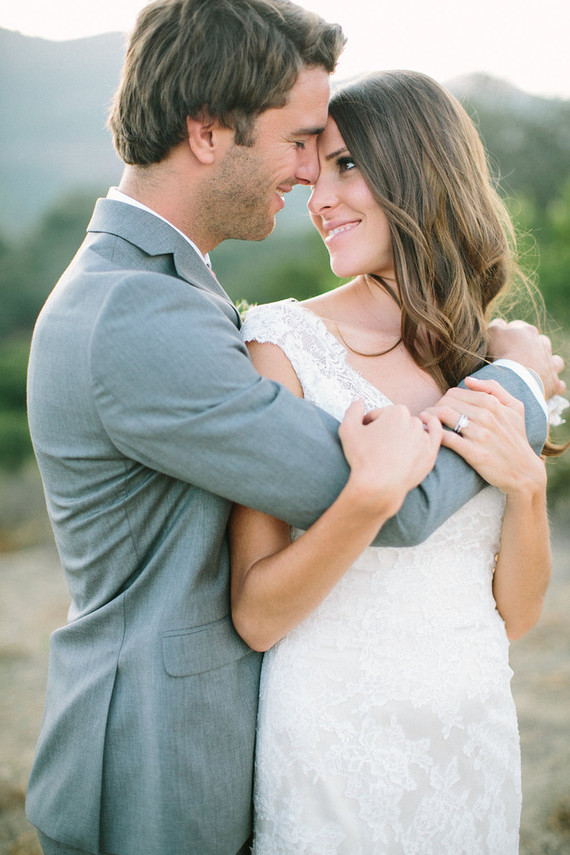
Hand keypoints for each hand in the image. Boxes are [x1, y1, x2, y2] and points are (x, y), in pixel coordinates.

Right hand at [338, 400, 441, 516]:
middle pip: (395, 422)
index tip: (362, 438)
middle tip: (375, 447)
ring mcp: (424, 438)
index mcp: (396, 411)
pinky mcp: (431, 454)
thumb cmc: (363, 458)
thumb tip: (358, 400)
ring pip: (411, 430)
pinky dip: (433, 426)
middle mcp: (413, 421)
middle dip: (385, 430)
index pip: (378, 415)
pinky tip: (428, 421)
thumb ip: (353, 410)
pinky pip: (436, 435)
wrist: (379, 486)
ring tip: (390, 450)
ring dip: (402, 435)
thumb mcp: (348, 430)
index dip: (367, 426)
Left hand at [423, 377, 546, 494]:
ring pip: (443, 416)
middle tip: (428, 417)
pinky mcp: (475, 454)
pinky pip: (447, 438)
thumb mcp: (515, 408)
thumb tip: (468, 380)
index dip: (443, 400)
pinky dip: (434, 434)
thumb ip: (494, 388)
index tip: (438, 409)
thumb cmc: (517, 438)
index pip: (455, 393)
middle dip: (433, 408)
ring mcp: (481, 435)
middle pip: (446, 402)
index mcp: (493, 404)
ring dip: (428, 418)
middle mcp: (487, 417)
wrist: (524, 472)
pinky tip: (429, 436)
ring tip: (423, 424)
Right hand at [488, 318, 565, 399]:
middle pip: (540, 341)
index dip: (508, 334)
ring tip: (535, 371)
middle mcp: (543, 346)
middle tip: (516, 358)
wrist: (515, 381)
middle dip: (531, 347)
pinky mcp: (554, 383)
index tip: (499, 343)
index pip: (518, 326)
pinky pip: (558, 384)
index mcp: (528, 332)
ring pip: (554, 361)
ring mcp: (550, 364)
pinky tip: (543, 387)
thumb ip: (496, 325)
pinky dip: (551, 384)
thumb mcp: (493, 333)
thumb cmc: (502, 355)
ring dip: (546, 364)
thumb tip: (500, 323)